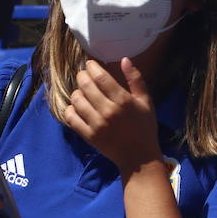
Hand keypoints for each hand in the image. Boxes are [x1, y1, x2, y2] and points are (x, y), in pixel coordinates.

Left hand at [65, 58, 159, 172]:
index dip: (92, 67)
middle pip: (85, 86)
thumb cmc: (145, 127)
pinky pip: (71, 117)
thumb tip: (124, 59)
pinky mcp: (88, 136)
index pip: (100, 77)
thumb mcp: (146, 101)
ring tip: (82, 91)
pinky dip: (70, 109)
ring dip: (77, 91)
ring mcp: (96, 124)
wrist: (139, 158)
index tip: (90, 64)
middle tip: (84, 75)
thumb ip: (135, 79)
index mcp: (123, 101)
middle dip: (82, 75)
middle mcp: (107, 111)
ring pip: (76, 100)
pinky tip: (77, 107)